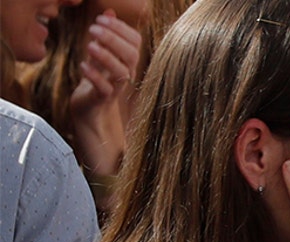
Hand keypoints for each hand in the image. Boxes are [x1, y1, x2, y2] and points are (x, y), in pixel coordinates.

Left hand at [70, 10, 140, 176]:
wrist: (89, 112)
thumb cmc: (96, 81)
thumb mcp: (101, 55)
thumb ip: (107, 36)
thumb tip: (109, 11)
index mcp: (128, 63)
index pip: (135, 42)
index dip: (121, 29)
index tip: (102, 18)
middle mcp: (127, 75)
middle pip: (131, 55)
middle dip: (113, 38)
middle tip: (93, 28)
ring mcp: (117, 89)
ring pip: (121, 72)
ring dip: (105, 56)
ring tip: (88, 45)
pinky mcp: (104, 100)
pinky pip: (105, 89)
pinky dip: (94, 76)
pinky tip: (82, 66)